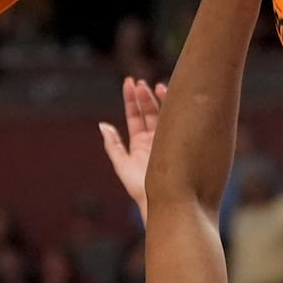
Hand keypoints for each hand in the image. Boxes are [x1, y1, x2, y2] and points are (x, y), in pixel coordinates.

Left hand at [99, 77, 166, 219]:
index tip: (130, 82)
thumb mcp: (122, 165)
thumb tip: (102, 125)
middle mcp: (154, 139)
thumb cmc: (140, 188)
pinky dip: (174, 108)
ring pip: (164, 114)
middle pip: (149, 112)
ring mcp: (168, 139)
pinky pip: (177, 121)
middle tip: (141, 82)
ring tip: (156, 85)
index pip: (135, 116)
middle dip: (145, 96)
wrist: (164, 201)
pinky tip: (171, 96)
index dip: (132, 99)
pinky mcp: (180, 141)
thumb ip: (112, 145)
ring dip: (159, 99)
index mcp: (139, 143)